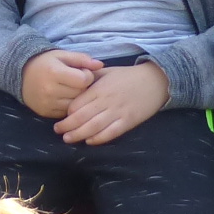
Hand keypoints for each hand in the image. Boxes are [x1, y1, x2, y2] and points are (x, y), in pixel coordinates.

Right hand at [21, 49, 102, 118]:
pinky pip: (66, 113)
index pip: (83, 80)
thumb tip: (100, 65)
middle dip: (83, 87)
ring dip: (77, 98)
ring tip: (71, 89)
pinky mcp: (45, 113)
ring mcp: (47, 103)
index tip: (82, 72)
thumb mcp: (62, 55)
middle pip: (80, 93)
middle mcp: (50, 90)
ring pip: (75, 106)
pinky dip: (69, 106)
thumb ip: (82, 59)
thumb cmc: (45, 63)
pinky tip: (65, 98)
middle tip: (77, 81)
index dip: (87, 76)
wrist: (21, 75)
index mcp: (55, 72)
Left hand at [55, 61, 169, 145]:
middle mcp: (107, 101)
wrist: (155, 81)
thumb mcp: (107, 71)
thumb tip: (73, 83)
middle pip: (82, 117)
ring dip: (79, 135)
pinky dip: (99, 139)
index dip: (67, 112)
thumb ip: (90, 78)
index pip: (77, 103)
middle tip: (58, 131)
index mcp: (99, 88)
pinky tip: (89, 142)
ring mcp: (118, 112)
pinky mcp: (128, 121)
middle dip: (67, 126)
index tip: (61, 117)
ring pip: (94, 127)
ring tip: (68, 139)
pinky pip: (111, 133)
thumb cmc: (128, 76)